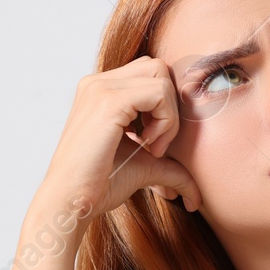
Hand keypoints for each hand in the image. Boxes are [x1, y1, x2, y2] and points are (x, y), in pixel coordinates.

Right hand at [36, 56, 202, 221]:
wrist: (72, 201)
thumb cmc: (99, 185)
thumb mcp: (143, 166)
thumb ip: (171, 166)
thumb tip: (197, 196)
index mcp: (101, 90)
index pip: (150, 75)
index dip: (164, 106)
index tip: (155, 143)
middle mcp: (98, 83)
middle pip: (158, 68)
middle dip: (169, 104)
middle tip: (157, 143)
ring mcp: (101, 88)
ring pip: (161, 76)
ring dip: (168, 114)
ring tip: (152, 146)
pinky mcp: (109, 100)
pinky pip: (159, 93)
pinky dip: (165, 121)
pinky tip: (149, 146)